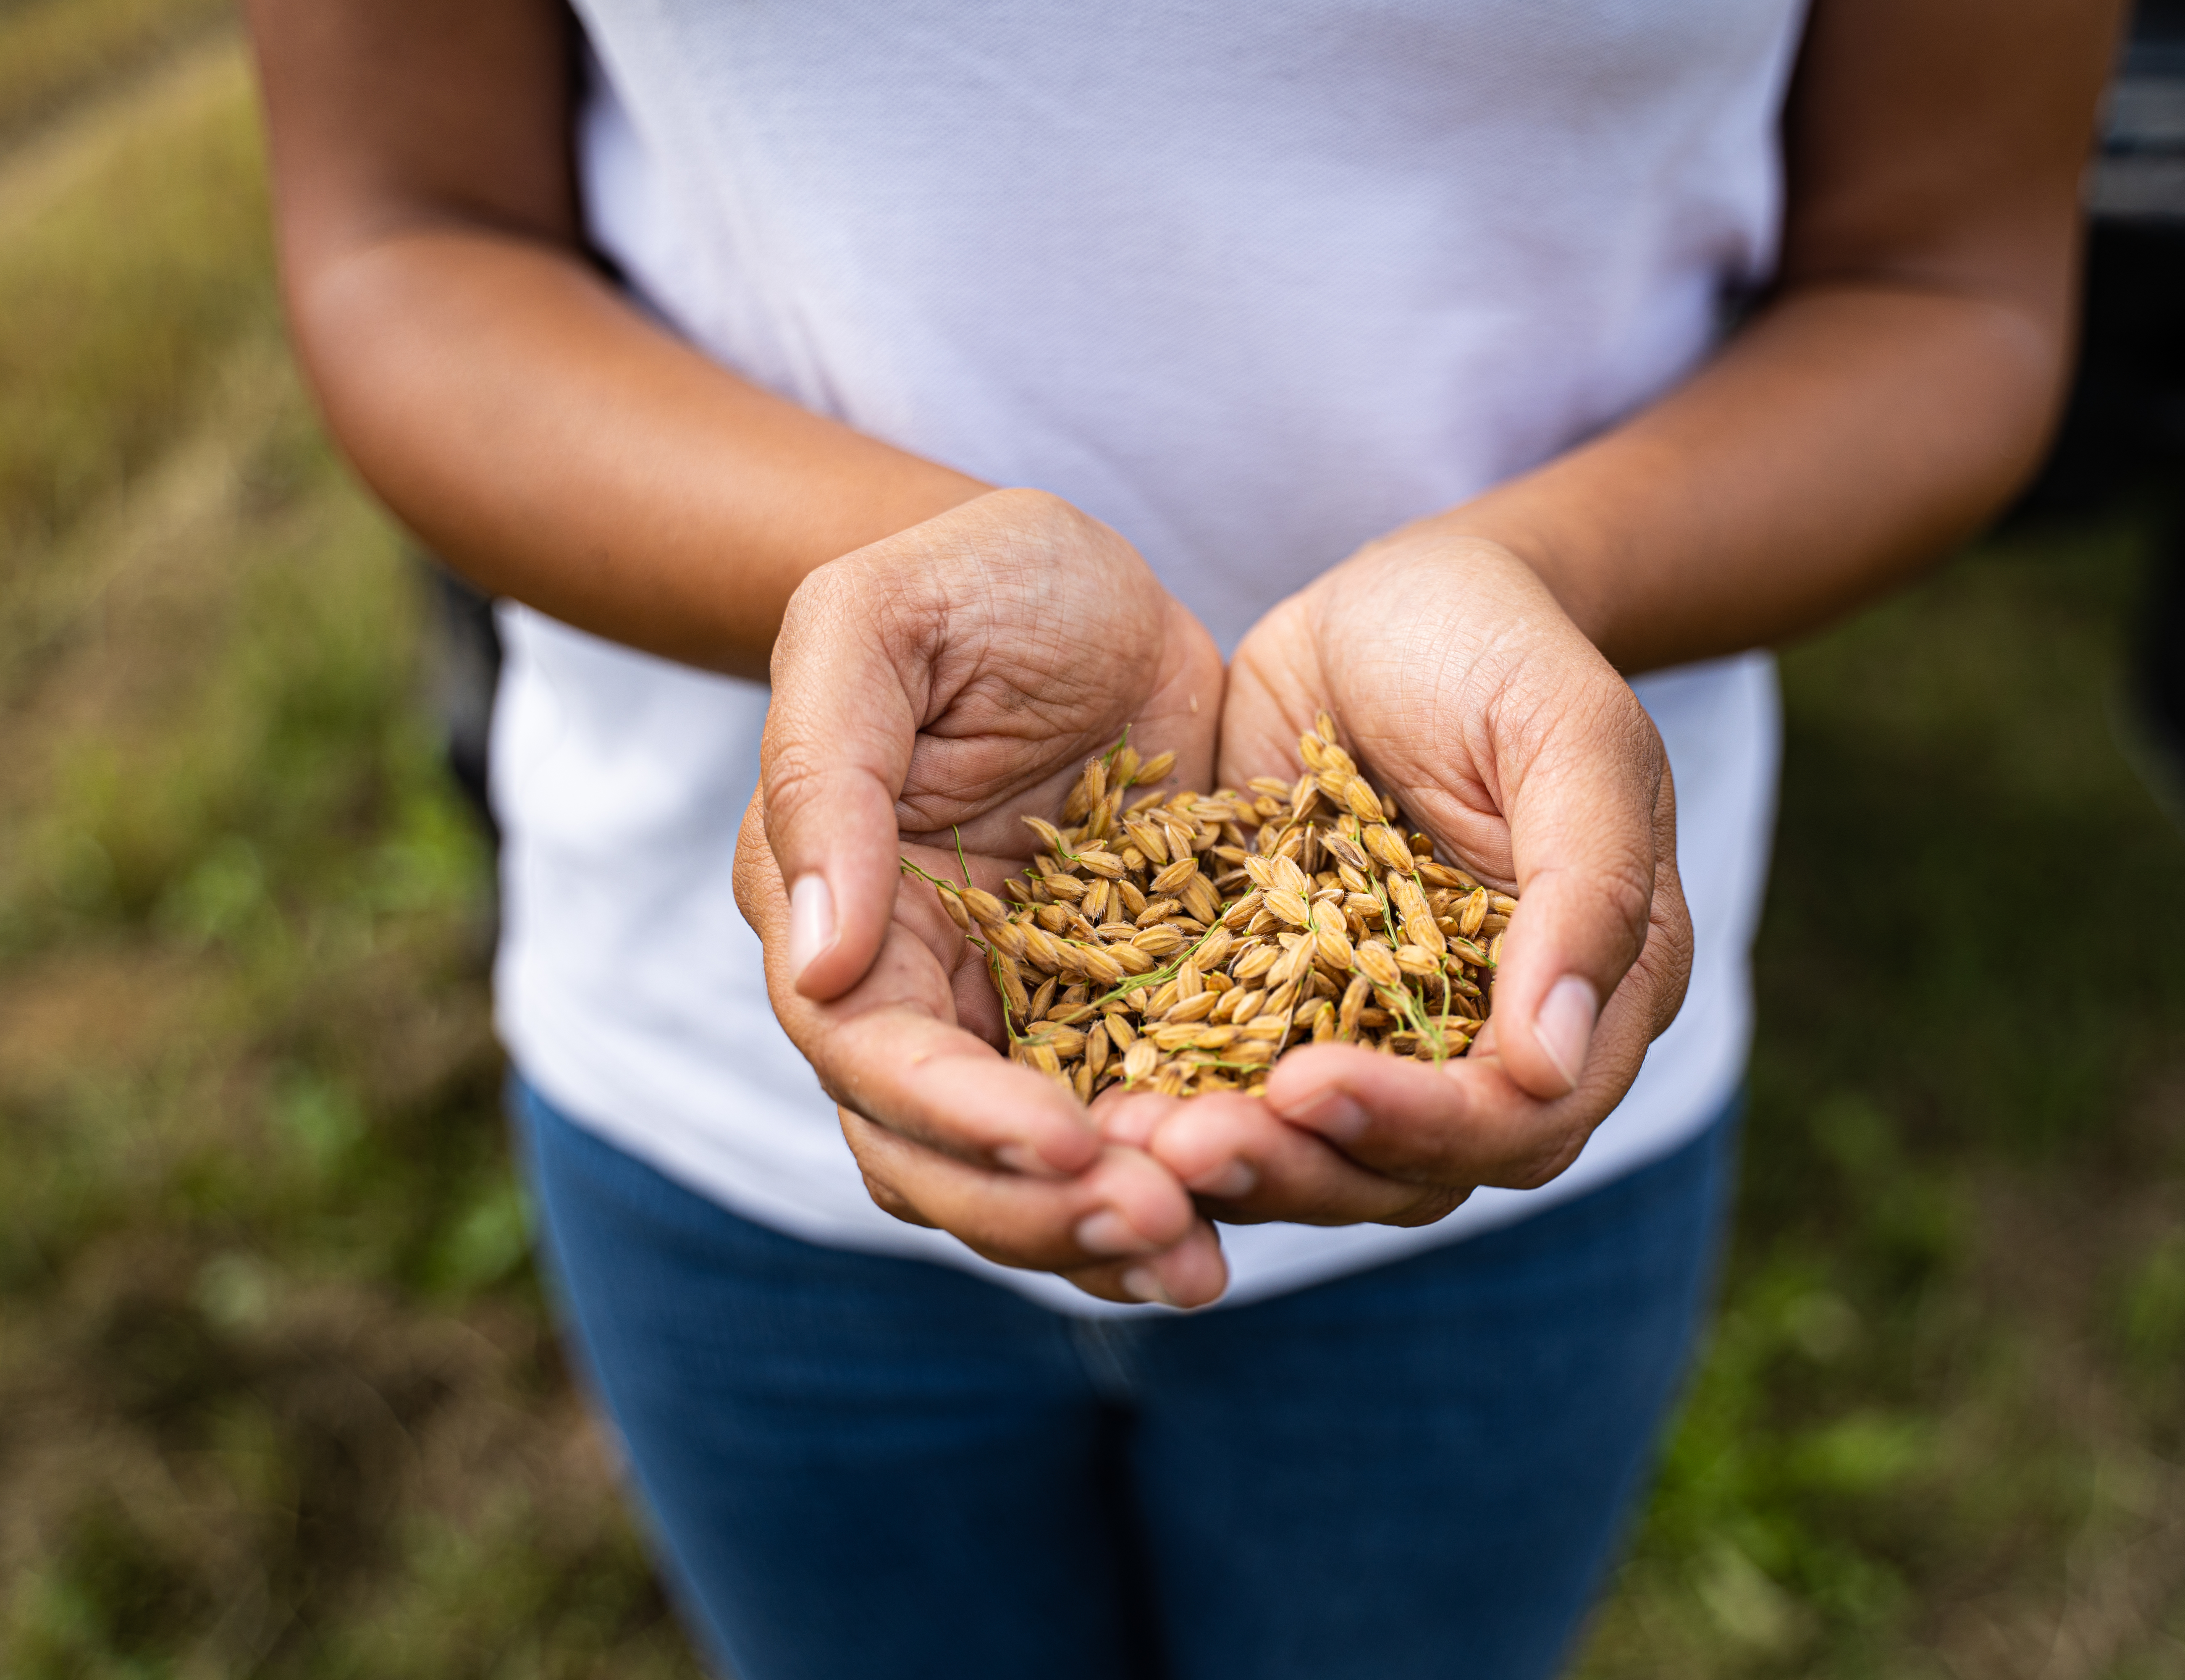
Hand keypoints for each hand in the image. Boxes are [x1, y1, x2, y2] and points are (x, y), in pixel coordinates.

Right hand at [732, 489, 1231, 1305]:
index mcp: (840, 914)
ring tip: (1206, 1260)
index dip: (963, 1118)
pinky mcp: (1126, 1011)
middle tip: (1162, 1230)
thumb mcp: (879, 626)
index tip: (1069, 1143)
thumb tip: (814, 959)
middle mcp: (919, 991)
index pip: (877, 1057)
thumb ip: (827, 775)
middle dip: (1043, 1210)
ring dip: (1113, 1229)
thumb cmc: (971, 578)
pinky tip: (1254, 1209)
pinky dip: (1184, 1178)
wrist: (1089, 582)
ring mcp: (1023, 1014)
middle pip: (945, 1157)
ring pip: (1039, 1171)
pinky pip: (1142, 1124)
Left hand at [1100, 532, 1691, 1227]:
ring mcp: (1374, 1036)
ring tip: (1124, 1139)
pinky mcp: (1276, 1007)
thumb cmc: (1504, 650)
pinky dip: (1172, 1105)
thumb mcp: (1570, 736)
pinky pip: (1230, 1087)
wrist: (1395, 604)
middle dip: (1298, 1168)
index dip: (1420, 1124)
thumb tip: (1552, 1063)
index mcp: (1590, 1002)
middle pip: (1409, 1171)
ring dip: (1228, 1160)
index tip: (1309, 1085)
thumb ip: (1588, 887)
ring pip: (1316, 1156)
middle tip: (1185, 1146)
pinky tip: (1095, 1101)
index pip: (1519, 1121)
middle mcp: (1486, 1048)